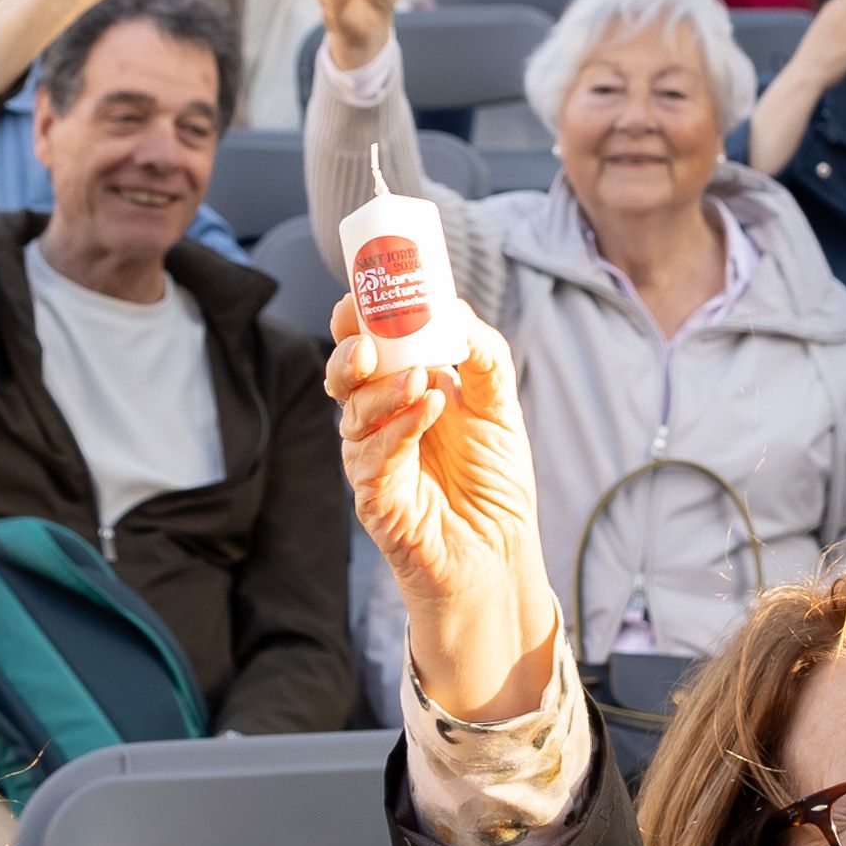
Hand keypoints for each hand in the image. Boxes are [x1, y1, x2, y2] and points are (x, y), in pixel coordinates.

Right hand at [324, 293, 565, 720]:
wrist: (498, 556)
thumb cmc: (494, 484)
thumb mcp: (499, 407)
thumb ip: (482, 355)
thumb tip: (454, 310)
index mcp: (404, 388)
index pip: (371, 341)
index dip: (363, 314)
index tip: (371, 289)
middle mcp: (379, 418)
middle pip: (345, 372)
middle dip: (352, 348)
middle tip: (373, 338)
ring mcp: (371, 456)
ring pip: (352, 410)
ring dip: (383, 388)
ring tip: (421, 379)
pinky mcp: (374, 495)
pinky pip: (371, 454)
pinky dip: (396, 427)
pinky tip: (427, 409)